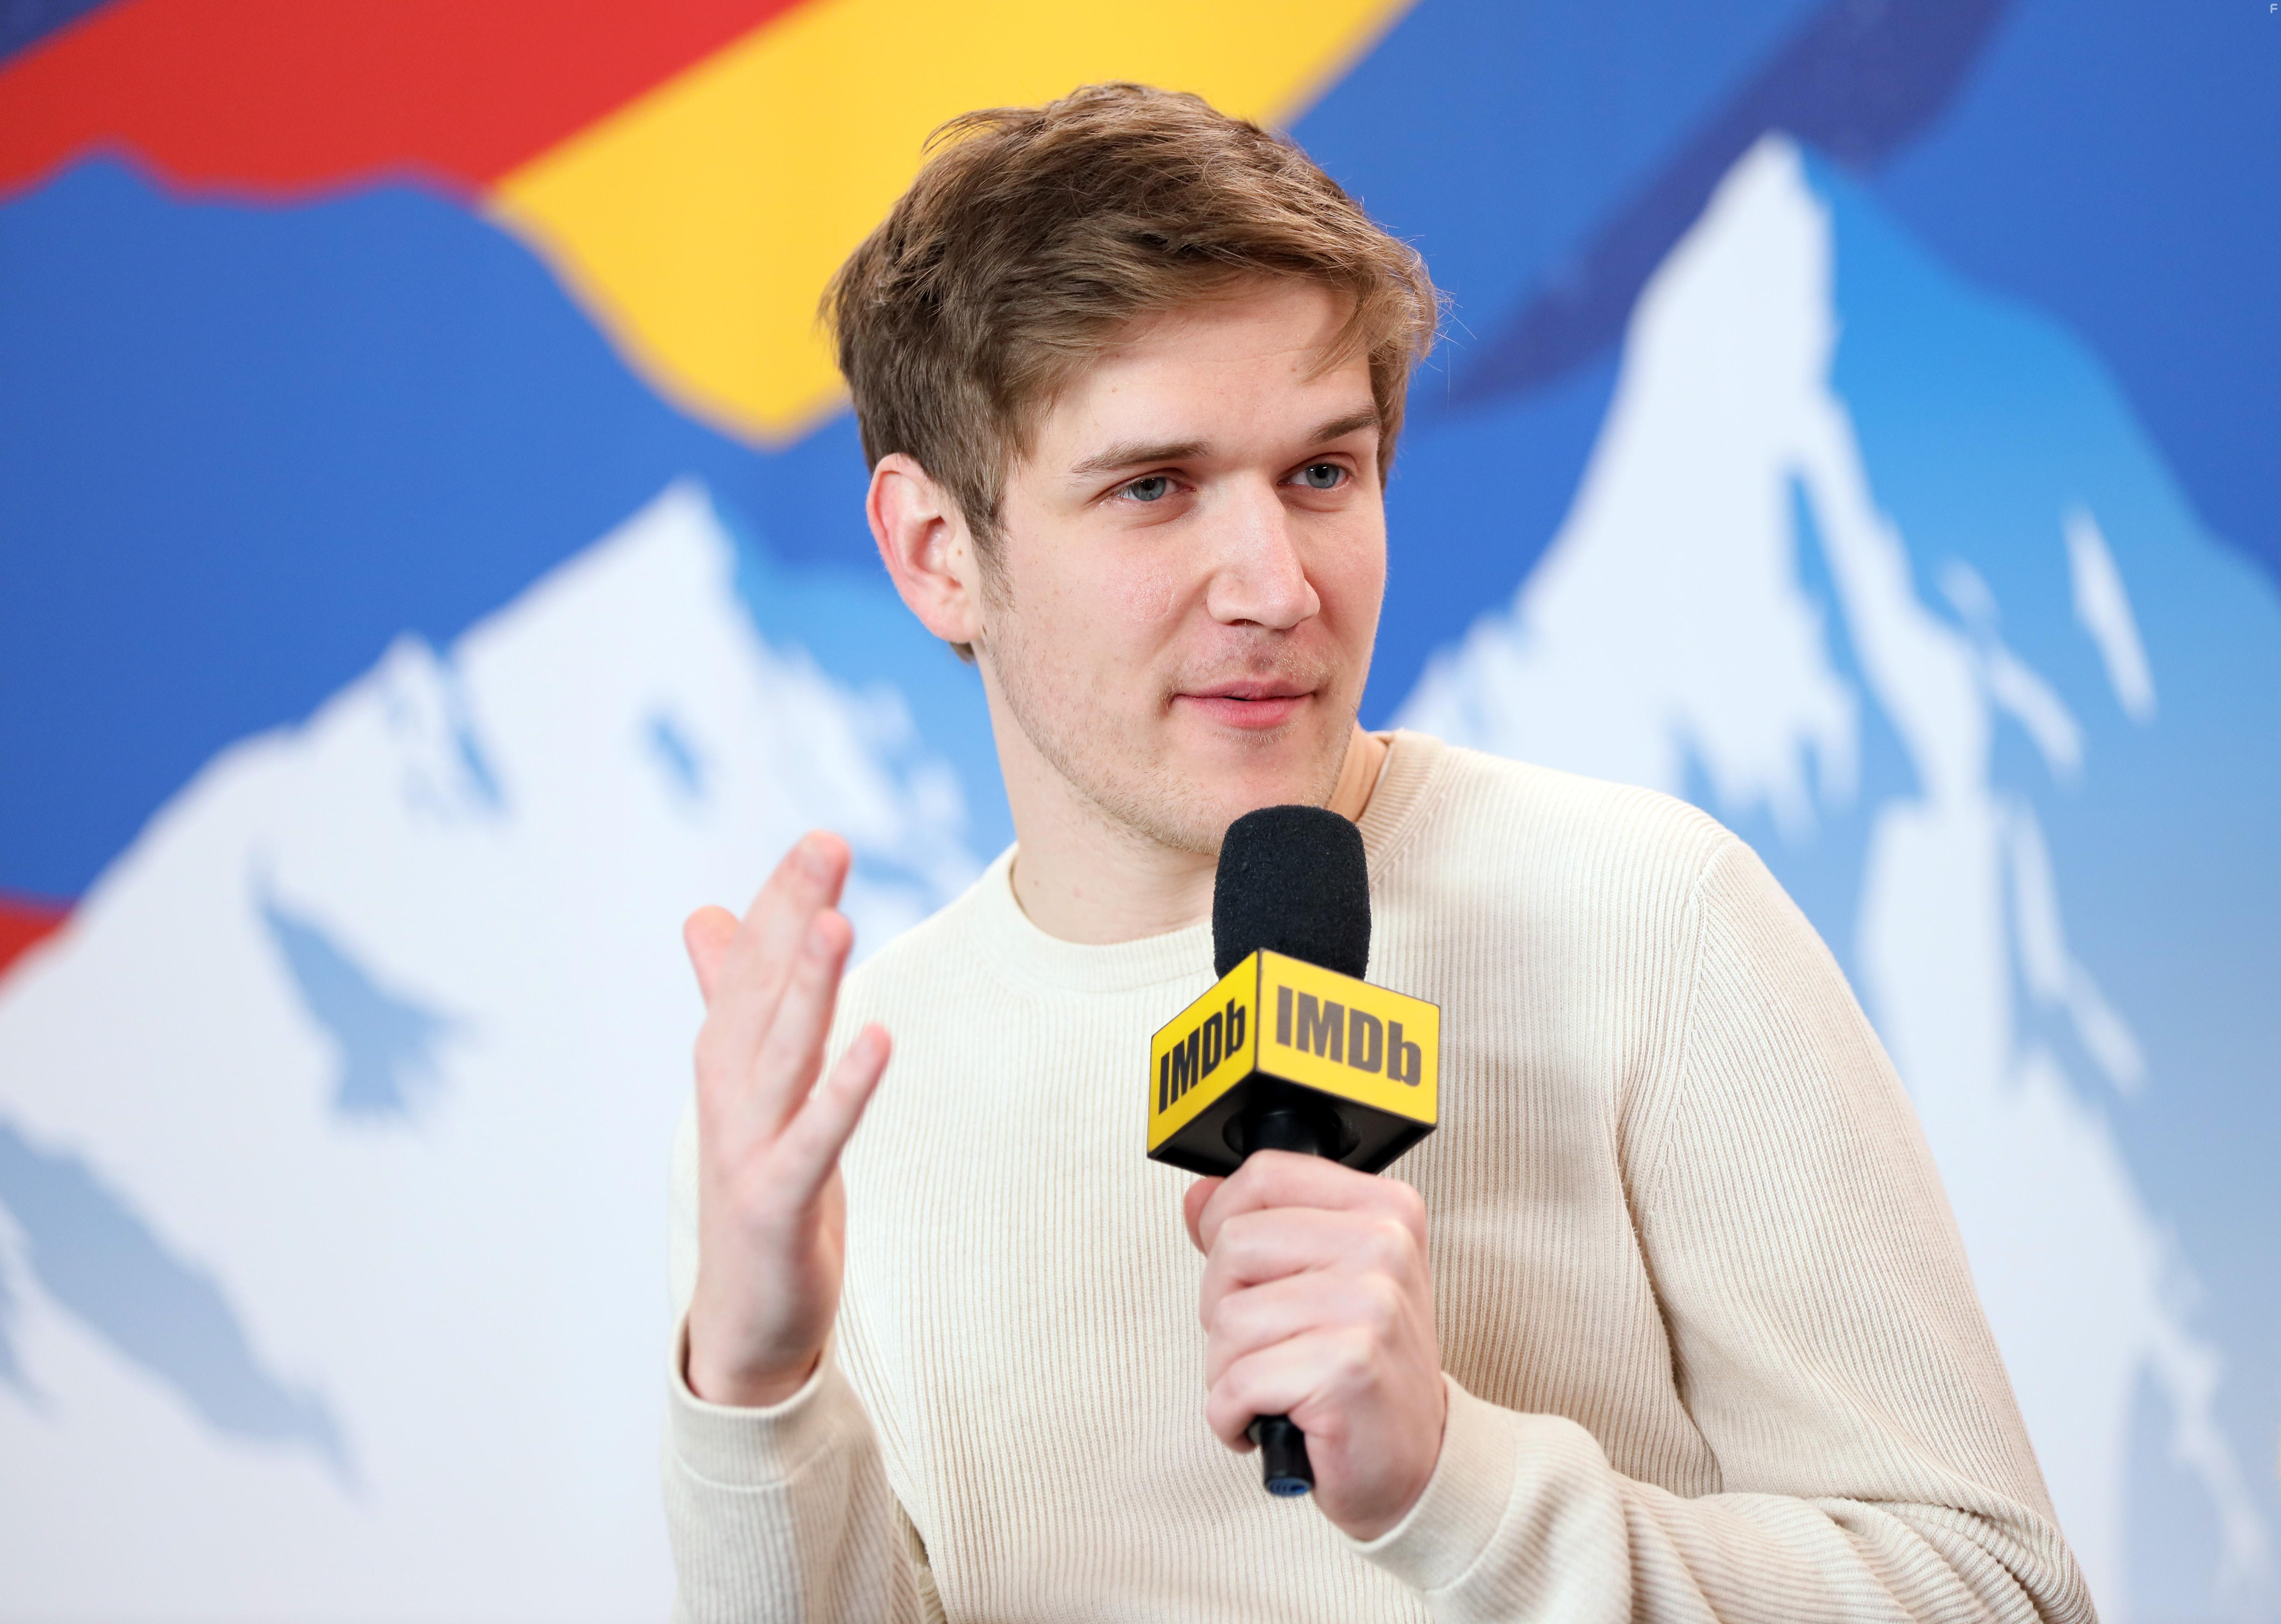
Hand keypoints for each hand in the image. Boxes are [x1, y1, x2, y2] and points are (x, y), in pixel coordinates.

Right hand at [682, 832, 890, 1407]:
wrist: (744, 1320)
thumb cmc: (756, 1189)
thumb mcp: (750, 1085)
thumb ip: (732, 999)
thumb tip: (705, 914)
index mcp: (727, 1061)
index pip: (753, 966)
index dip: (782, 901)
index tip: (818, 839)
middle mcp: (729, 1094)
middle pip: (763, 991)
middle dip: (793, 914)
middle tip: (825, 842)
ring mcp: (748, 1149)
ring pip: (781, 1052)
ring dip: (807, 984)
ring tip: (835, 920)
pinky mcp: (775, 1204)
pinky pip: (815, 1138)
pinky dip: (844, 1089)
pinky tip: (878, 1037)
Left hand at [1184, 1153, 1445, 1540]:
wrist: (1420, 1461)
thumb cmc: (1369, 1372)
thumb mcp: (1325, 1280)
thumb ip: (1262, 1229)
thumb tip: (1198, 1195)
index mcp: (1383, 1209)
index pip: (1264, 1175)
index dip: (1226, 1223)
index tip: (1244, 1271)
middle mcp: (1384, 1246)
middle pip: (1234, 1245)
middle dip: (1223, 1306)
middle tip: (1269, 1344)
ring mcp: (1370, 1304)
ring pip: (1227, 1318)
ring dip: (1229, 1370)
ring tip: (1278, 1385)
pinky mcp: (1347, 1366)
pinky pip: (1236, 1382)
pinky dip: (1232, 1415)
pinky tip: (1274, 1418)